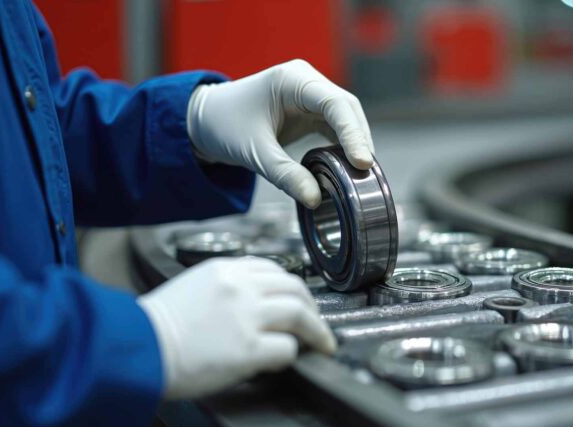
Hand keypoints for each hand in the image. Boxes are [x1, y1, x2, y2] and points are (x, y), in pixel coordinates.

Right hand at [137, 257, 335, 399]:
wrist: (137, 348)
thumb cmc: (155, 326)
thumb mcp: (193, 287)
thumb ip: (226, 288)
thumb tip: (254, 304)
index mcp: (225, 269)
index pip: (272, 269)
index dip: (290, 286)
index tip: (297, 299)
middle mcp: (240, 287)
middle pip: (295, 287)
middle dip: (311, 306)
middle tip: (316, 322)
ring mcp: (246, 316)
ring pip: (299, 313)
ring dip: (315, 330)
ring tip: (320, 342)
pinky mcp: (248, 348)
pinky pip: (287, 347)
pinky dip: (292, 354)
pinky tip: (286, 360)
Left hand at [186, 59, 374, 207]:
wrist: (206, 120)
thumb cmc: (224, 126)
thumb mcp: (254, 153)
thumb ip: (285, 175)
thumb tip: (315, 198)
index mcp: (292, 80)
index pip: (335, 104)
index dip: (353, 133)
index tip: (362, 162)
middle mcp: (306, 82)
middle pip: (346, 109)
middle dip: (359, 140)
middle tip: (366, 173)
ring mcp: (310, 95)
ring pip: (345, 118)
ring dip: (354, 143)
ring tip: (361, 174)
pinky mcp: (310, 110)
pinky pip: (335, 127)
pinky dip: (343, 146)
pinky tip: (348, 166)